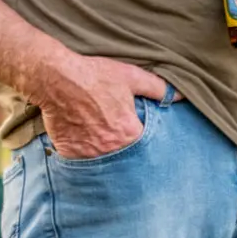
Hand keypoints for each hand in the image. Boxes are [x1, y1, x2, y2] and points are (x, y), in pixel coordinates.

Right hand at [37, 53, 166, 159]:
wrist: (56, 78)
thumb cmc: (94, 76)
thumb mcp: (131, 77)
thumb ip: (158, 88)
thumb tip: (180, 96)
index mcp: (130, 133)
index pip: (145, 147)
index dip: (142, 141)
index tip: (137, 136)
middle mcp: (111, 149)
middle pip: (123, 156)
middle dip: (122, 149)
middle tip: (114, 136)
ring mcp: (89, 154)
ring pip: (102, 160)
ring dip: (103, 153)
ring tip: (98, 137)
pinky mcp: (70, 154)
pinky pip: (80, 161)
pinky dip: (82, 153)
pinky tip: (81, 139)